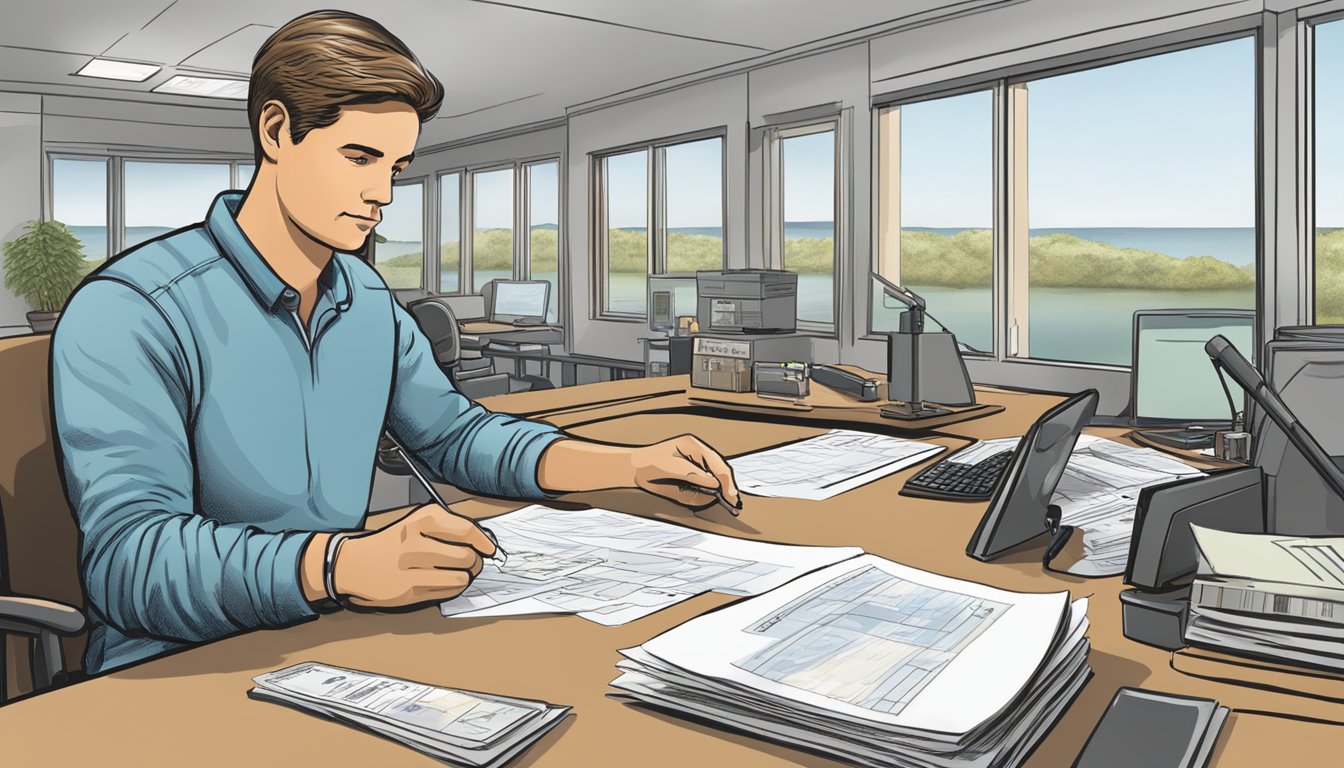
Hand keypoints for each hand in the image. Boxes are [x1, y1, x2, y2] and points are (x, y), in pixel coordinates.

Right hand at [332, 504, 496, 608]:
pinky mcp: (410, 590)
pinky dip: (453, 587)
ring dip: (465, 576)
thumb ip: (448, 526)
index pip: (465, 531)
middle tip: (471, 562)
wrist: (356, 564)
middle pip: (467, 556)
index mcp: (419, 520)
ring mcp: (411, 569)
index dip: (483, 542)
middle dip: (474, 561)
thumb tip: (482, 542)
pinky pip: (448, 591)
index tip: (488, 548)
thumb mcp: (417, 521)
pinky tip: (444, 581)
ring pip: (461, 576)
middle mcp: (415, 543)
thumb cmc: (394, 542)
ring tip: (458, 572)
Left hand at [629, 434, 741, 509]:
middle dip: (729, 487)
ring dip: (724, 490)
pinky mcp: (693, 479)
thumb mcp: (670, 467)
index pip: (717, 463)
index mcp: (694, 446)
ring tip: (731, 504)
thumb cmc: (648, 464)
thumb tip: (713, 482)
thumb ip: (692, 474)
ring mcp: (697, 467)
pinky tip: (720, 500)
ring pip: (717, 479)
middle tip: (734, 502)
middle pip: (721, 470)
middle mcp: (699, 456)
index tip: (730, 494)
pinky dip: (713, 494)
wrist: (634, 470)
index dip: (726, 480)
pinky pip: (707, 487)